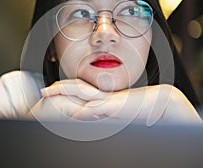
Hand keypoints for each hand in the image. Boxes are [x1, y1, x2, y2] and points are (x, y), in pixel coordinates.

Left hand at [29, 79, 201, 123]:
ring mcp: (108, 100)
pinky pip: (98, 109)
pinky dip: (85, 112)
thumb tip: (99, 115)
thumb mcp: (120, 111)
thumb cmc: (141, 107)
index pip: (79, 91)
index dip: (65, 90)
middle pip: (76, 88)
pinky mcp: (116, 107)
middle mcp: (103, 96)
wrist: (159, 102)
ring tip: (49, 93)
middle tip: (43, 91)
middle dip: (59, 89)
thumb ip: (107, 113)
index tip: (51, 91)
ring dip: (64, 94)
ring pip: (82, 94)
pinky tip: (74, 114)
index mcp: (103, 97)